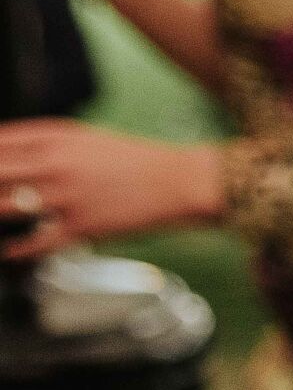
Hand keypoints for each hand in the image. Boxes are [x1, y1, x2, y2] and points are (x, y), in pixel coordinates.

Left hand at [0, 122, 224, 256]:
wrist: (179, 182)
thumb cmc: (135, 160)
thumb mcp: (84, 137)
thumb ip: (42, 141)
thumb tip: (5, 150)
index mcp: (53, 139)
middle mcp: (54, 165)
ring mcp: (66, 197)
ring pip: (4, 207)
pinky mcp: (81, 227)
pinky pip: (34, 243)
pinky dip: (14, 251)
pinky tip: (7, 252)